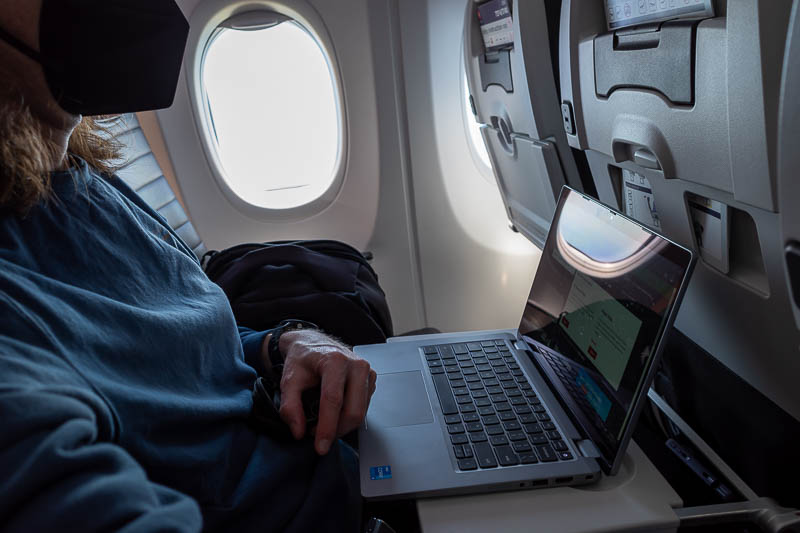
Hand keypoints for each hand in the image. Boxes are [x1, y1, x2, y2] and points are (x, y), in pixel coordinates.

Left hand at [266, 329, 376, 454]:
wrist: (313, 343)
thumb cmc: (303, 360)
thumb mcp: (288, 380)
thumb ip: (290, 406)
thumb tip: (299, 431)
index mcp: (334, 361)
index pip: (333, 400)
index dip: (327, 427)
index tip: (320, 446)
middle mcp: (355, 364)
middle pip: (353, 410)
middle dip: (337, 431)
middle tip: (318, 437)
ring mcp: (367, 371)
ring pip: (361, 412)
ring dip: (342, 426)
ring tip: (324, 424)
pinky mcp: (371, 379)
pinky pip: (364, 407)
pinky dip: (349, 417)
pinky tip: (335, 413)